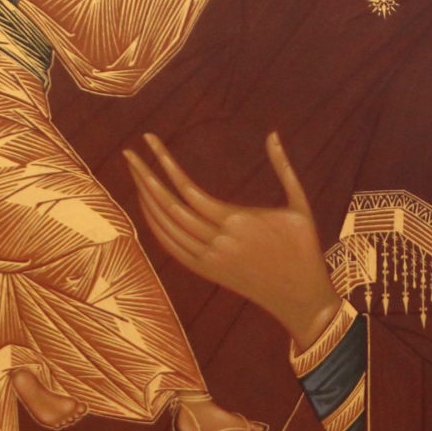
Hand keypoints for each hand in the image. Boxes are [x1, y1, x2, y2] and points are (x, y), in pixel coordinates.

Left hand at [123, 132, 340, 350]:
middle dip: (145, 178)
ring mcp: (209, 259)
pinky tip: (147, 208)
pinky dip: (155, 227)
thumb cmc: (303, 247)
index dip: (164, 164)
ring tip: (135, 174)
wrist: (299, 297)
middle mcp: (218, 240)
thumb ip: (283, 168)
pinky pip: (172, 248)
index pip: (187, 188)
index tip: (150, 141)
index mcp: (238, 220)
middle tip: (128, 154)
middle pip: (169, 206)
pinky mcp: (207, 271)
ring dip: (146, 200)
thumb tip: (272, 133)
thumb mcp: (299, 204)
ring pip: (166, 228)